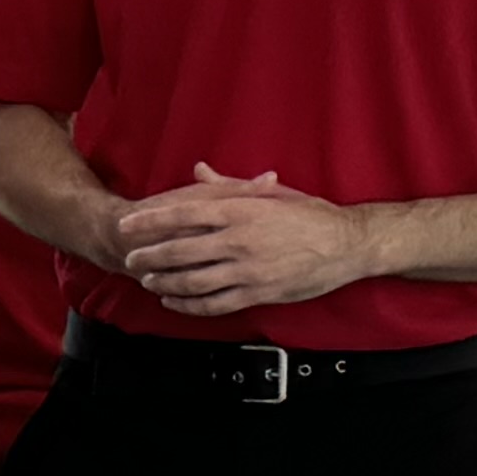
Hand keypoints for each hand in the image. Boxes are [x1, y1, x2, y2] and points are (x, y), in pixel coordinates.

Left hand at [108, 168, 378, 317]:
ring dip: (165, 283)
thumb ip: (230, 185)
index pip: (184, 214)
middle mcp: (240, 241)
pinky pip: (214, 304)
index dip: (151, 221)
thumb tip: (198, 170)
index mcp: (242, 211)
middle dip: (150, 256)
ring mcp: (248, 270)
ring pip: (193, 281)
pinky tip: (174, 303)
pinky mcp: (258, 294)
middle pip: (181, 251)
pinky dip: (189, 305)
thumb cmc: (311, 215)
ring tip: (148, 281)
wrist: (348, 244)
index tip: (128, 225)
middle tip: (130, 259)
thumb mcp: (272, 194)